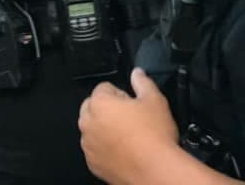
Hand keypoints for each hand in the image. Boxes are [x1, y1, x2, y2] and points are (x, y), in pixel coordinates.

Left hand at [79, 68, 179, 184]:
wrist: (157, 171)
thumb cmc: (155, 136)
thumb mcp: (155, 101)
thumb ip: (143, 82)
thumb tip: (137, 73)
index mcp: (98, 102)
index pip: (104, 88)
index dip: (122, 95)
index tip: (133, 104)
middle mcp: (87, 122)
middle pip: (95, 107)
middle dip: (109, 111)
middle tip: (132, 121)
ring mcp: (88, 144)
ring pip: (94, 129)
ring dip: (106, 130)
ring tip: (130, 138)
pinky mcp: (92, 162)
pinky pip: (96, 150)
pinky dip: (106, 150)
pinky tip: (125, 152)